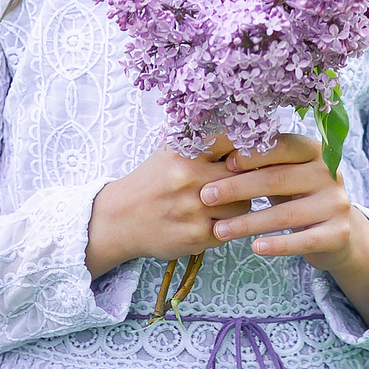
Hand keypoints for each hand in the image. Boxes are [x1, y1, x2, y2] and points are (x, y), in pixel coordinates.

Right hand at [86, 139, 239, 277]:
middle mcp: (189, 177)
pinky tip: (212, 220)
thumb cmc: (151, 183)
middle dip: (246, 179)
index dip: (246, 148)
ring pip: (243, 204)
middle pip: (244, 175)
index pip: (231, 141)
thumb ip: (202, 142)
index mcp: (183, 152)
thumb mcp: (169, 153)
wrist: (119, 219)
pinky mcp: (197, 235)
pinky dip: (227, 225)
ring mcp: (194, 208)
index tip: (249, 153)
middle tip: (241, 181)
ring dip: (238, 205)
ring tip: (223, 204)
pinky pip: (231, 228)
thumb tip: (244, 133)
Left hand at [205, 133, 368, 322]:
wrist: (336, 232)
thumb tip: (216, 151)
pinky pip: (303, 241)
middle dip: (238, 188)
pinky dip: (278, 245)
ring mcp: (337, 204)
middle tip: (207, 196)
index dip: (251, 155)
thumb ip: (260, 162)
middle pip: (278, 179)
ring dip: (248, 222)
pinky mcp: (338, 234)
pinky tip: (255, 248)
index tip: (223, 164)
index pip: (281, 147)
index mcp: (314, 150)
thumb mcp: (283, 173)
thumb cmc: (296, 195)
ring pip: (286, 214)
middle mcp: (329, 174)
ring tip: (220, 230)